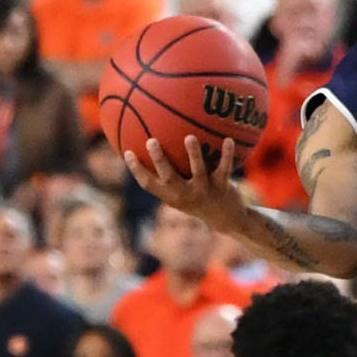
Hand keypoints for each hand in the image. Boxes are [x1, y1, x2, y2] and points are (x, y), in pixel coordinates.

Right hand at [122, 137, 250, 233]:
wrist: (227, 219)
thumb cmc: (197, 198)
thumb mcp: (180, 192)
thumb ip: (166, 176)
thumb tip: (149, 147)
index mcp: (171, 196)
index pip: (148, 184)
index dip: (136, 170)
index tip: (128, 151)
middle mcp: (185, 195)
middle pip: (169, 177)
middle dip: (159, 160)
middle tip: (152, 141)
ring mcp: (204, 191)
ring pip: (198, 171)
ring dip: (194, 154)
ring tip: (189, 137)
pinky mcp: (222, 187)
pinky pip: (224, 168)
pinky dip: (227, 154)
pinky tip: (228, 139)